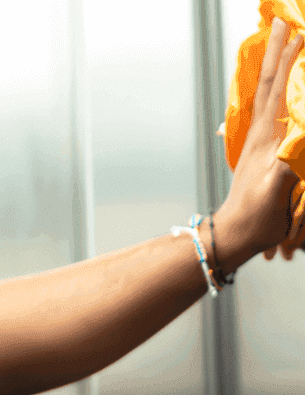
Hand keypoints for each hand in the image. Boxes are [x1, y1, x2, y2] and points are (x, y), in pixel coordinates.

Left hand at [216, 17, 303, 262]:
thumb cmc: (255, 219)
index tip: (297, 31)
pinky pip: (267, 114)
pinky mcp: (259, 154)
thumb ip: (287, 166)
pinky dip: (273, 95)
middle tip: (282, 23)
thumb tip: (298, 139)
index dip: (289, 61)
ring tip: (278, 46)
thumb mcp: (274, 194)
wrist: (233, 235)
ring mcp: (258, 143)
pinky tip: (275, 92)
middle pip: (269, 86)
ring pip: (266, 97)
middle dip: (277, 53)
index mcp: (266, 140)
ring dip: (274, 69)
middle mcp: (260, 136)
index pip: (279, 92)